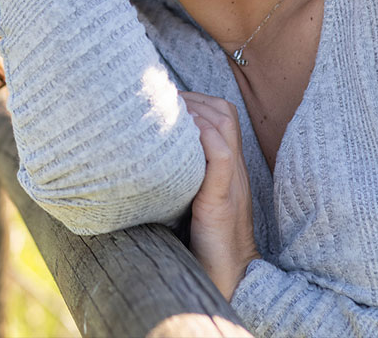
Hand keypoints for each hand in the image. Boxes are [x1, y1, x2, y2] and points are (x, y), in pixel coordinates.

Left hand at [180, 91, 259, 301]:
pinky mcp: (222, 200)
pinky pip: (220, 155)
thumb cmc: (205, 243)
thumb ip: (183, 175)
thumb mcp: (194, 199)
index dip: (195, 99)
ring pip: (224, 124)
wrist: (231, 279)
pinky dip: (203, 136)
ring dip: (194, 110)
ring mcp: (232, 181)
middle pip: (224, 111)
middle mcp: (234, 168)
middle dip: (192, 98)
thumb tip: (143, 156)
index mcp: (229, 166)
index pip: (222, 113)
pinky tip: (181, 134)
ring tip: (168, 112)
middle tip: (162, 100)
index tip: (166, 99)